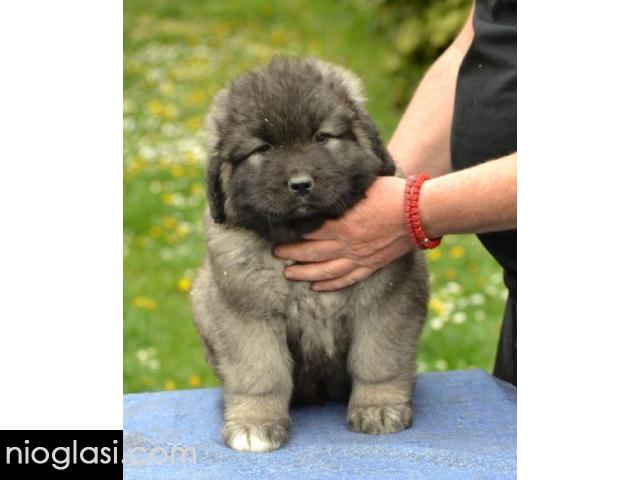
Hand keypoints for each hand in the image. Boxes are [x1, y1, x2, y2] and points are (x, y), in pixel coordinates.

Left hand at [273, 176, 413, 290]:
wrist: (420, 212)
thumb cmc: (394, 193)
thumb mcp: (365, 183)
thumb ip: (345, 186)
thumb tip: (329, 178)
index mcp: (343, 221)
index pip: (309, 231)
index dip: (292, 233)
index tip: (278, 233)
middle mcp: (347, 242)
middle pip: (312, 252)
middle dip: (291, 254)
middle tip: (276, 254)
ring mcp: (359, 257)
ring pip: (325, 270)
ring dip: (304, 273)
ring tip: (288, 274)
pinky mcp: (371, 265)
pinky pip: (347, 279)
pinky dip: (330, 284)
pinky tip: (316, 287)